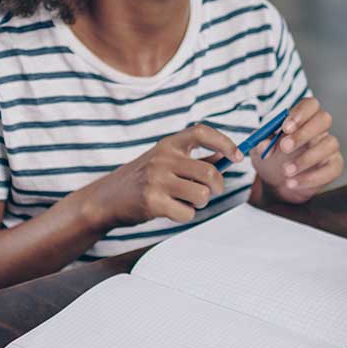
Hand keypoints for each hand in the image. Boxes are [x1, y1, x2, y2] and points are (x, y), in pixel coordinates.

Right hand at [84, 124, 238, 227]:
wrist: (108, 198)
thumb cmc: (143, 179)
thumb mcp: (165, 160)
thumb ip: (195, 157)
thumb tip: (227, 155)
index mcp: (168, 144)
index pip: (202, 132)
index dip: (225, 142)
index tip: (238, 156)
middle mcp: (163, 158)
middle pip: (210, 172)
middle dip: (217, 186)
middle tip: (211, 192)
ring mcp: (157, 180)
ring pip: (202, 195)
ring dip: (201, 202)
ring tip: (187, 201)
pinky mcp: (152, 202)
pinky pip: (188, 213)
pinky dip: (186, 215)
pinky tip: (172, 210)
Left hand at [255, 96, 342, 203]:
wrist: (277, 184)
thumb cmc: (271, 158)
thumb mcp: (260, 150)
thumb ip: (260, 143)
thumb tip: (264, 144)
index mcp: (303, 118)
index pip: (310, 105)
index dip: (300, 113)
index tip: (285, 127)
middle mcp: (319, 130)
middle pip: (324, 119)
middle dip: (304, 133)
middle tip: (284, 147)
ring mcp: (329, 147)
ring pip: (330, 144)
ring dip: (306, 159)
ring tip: (285, 171)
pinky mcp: (334, 167)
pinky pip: (331, 169)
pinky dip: (311, 178)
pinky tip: (293, 183)